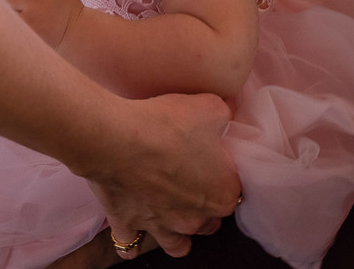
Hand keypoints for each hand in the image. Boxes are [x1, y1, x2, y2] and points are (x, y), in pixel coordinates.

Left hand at [0, 0, 82, 49]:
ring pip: (4, 0)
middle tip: (17, 4)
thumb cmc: (65, 7)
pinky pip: (8, 15)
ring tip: (20, 14)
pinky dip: (9, 18)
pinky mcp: (29, 21)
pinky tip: (18, 22)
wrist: (77, 30)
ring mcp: (33, 4)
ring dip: (7, 7)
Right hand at [83, 94, 238, 259]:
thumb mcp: (210, 107)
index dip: (224, 175)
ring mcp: (162, 226)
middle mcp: (195, 219)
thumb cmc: (167, 125)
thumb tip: (227, 112)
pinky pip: (129, 244)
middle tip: (191, 184)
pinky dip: (131, 241)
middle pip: (209, 222)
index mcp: (221, 194)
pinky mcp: (129, 223)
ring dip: (176, 234)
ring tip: (169, 216)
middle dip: (204, 209)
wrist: (119, 138)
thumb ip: (224, 114)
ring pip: (177, 245)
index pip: (233, 191)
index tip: (213, 160)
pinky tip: (132, 229)